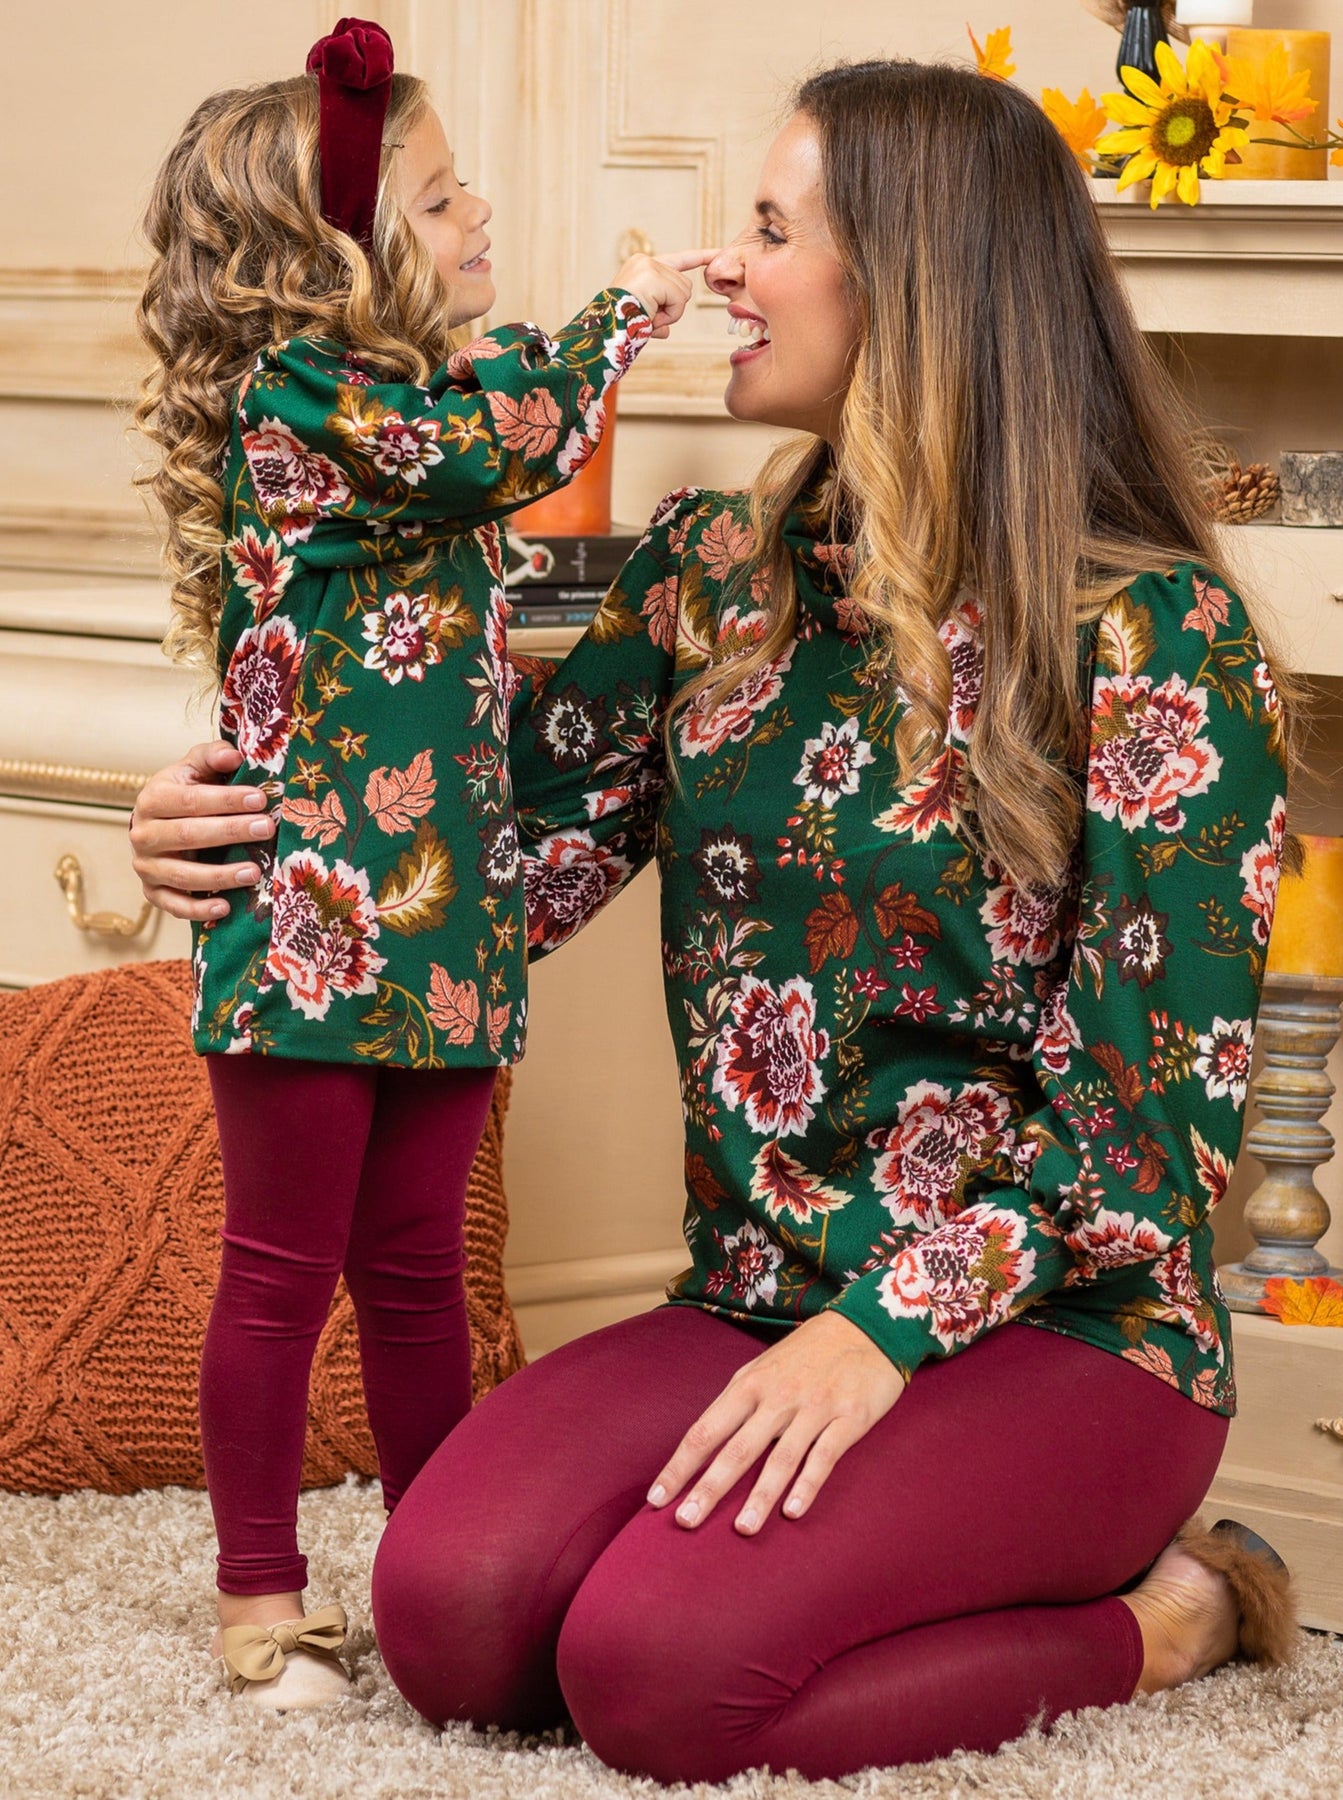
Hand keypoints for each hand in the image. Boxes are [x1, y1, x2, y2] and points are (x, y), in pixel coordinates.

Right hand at [129, 740, 273, 920]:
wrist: (158, 823)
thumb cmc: (185, 792)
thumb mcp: (195, 769)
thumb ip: (213, 757)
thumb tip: (234, 755)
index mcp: (152, 799)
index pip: (189, 800)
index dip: (225, 800)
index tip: (260, 799)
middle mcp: (142, 834)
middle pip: (188, 835)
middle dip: (231, 832)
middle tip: (267, 828)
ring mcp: (146, 866)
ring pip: (183, 875)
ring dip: (221, 875)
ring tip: (255, 871)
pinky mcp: (152, 892)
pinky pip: (174, 905)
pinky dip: (198, 910)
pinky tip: (225, 908)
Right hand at [615, 249, 716, 337]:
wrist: (605, 330)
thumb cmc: (621, 326)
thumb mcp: (643, 317)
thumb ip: (658, 320)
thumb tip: (666, 332)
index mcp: (643, 266)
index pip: (680, 260)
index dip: (700, 258)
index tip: (717, 253)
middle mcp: (646, 260)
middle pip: (684, 285)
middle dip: (673, 308)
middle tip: (650, 317)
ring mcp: (649, 266)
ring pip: (684, 293)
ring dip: (671, 312)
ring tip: (649, 316)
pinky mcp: (654, 276)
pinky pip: (679, 300)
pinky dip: (670, 314)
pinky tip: (652, 316)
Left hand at [647, 1311, 904, 1534]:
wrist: (867, 1326)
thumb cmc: (808, 1353)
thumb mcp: (764, 1367)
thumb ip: (739, 1403)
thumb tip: (705, 1443)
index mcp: (749, 1384)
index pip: (705, 1430)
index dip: (679, 1466)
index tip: (656, 1498)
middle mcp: (777, 1397)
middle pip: (736, 1449)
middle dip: (708, 1488)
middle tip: (685, 1522)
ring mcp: (813, 1408)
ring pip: (780, 1457)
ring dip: (760, 1496)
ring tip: (742, 1529)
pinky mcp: (849, 1417)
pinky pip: (825, 1456)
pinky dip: (807, 1484)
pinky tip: (793, 1511)